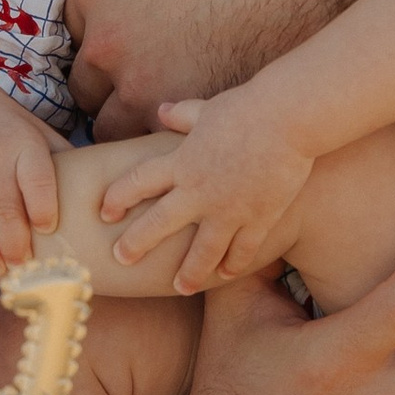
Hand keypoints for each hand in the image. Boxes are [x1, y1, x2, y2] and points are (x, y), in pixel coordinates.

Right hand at [0, 79, 61, 272]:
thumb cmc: (8, 131)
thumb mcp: (37, 135)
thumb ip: (61, 164)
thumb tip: (95, 199)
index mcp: (25, 143)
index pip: (37, 180)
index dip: (43, 209)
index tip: (46, 232)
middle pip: (5, 207)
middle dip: (15, 244)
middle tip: (21, 267)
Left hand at [65, 0, 372, 138]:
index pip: (75, 33)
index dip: (104, 41)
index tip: (130, 47)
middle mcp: (104, 40)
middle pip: (86, 85)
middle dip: (112, 85)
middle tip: (153, 83)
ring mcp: (139, 84)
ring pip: (110, 123)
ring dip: (133, 119)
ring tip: (170, 111)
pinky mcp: (180, 115)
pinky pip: (150, 142)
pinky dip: (164, 137)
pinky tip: (192, 124)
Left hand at [99, 89, 316, 292]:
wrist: (288, 119)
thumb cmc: (247, 108)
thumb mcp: (206, 109)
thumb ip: (182, 115)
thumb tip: (163, 111)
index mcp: (182, 162)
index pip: (138, 182)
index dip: (117, 198)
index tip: (105, 212)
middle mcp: (199, 191)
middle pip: (158, 224)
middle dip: (136, 244)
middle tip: (121, 259)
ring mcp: (229, 209)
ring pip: (202, 251)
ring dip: (189, 272)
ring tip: (181, 287)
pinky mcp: (259, 218)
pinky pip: (243, 249)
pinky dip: (234, 264)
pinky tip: (225, 274)